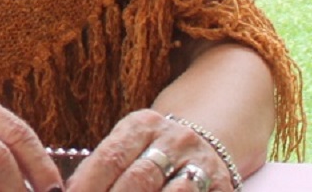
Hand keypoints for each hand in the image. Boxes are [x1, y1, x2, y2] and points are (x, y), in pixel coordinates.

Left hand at [68, 110, 231, 190]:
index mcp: (142, 125)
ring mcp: (201, 164)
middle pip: (138, 180)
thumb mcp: (128, 147)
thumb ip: (101, 168)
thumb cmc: (150, 154)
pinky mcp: (222, 186)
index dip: (89, 185)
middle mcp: (174, 140)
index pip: (110, 157)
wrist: (204, 147)